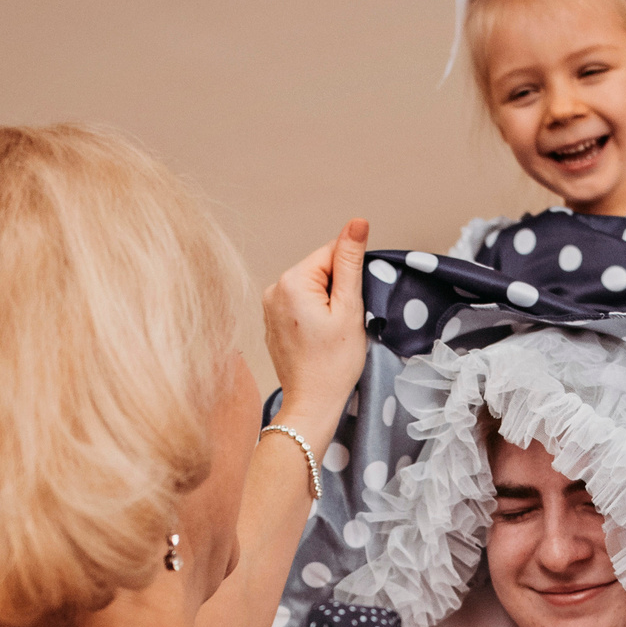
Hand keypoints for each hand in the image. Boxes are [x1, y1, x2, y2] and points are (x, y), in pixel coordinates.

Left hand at [263, 218, 369, 427]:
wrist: (311, 403)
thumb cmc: (333, 363)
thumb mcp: (349, 309)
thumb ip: (351, 262)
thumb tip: (357, 223)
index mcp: (292, 281)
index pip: (331, 253)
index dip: (349, 278)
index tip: (350, 307)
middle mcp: (273, 288)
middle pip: (319, 270)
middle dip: (336, 291)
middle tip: (342, 324)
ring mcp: (268, 306)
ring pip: (310, 288)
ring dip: (325, 303)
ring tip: (330, 334)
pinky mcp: (270, 321)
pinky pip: (298, 305)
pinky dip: (312, 316)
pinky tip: (317, 340)